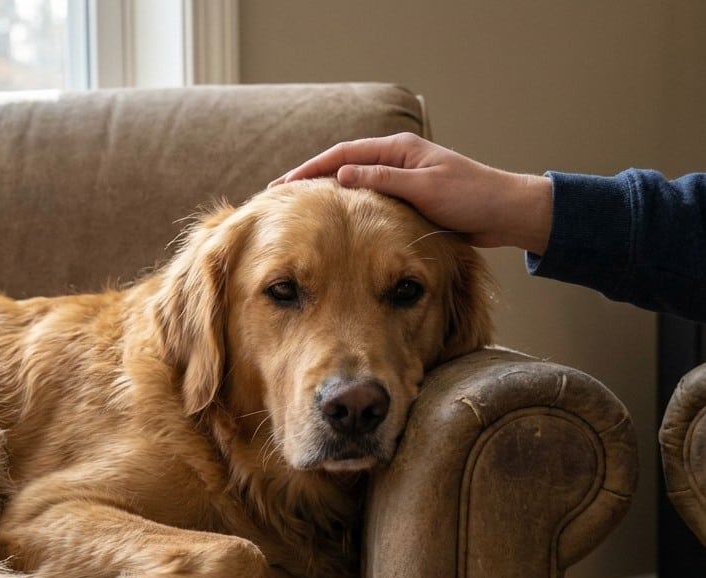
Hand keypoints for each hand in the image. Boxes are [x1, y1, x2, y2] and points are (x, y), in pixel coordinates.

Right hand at [270, 133, 552, 253]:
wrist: (506, 213)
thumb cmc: (472, 197)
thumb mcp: (424, 188)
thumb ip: (382, 181)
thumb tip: (341, 175)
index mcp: (399, 149)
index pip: (343, 155)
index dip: (310, 169)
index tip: (283, 185)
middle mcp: (397, 160)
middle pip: (343, 165)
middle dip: (310, 179)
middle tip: (279, 194)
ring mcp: (402, 178)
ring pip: (353, 183)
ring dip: (326, 192)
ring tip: (297, 208)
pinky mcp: (407, 198)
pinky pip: (368, 199)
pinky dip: (346, 206)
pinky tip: (332, 220)